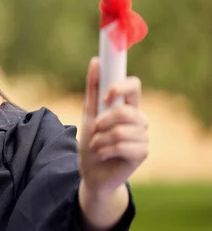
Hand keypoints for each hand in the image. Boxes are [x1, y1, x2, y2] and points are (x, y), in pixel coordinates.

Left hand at [79, 57, 148, 197]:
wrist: (92, 172)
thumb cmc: (92, 140)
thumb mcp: (88, 113)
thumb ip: (93, 89)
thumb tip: (96, 61)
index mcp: (127, 105)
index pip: (134, 85)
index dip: (121, 87)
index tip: (107, 96)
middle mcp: (138, 118)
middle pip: (125, 111)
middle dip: (103, 122)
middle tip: (95, 130)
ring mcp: (143, 136)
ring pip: (121, 130)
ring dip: (100, 139)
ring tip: (97, 145)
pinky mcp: (142, 152)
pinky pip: (123, 146)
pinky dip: (105, 150)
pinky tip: (103, 154)